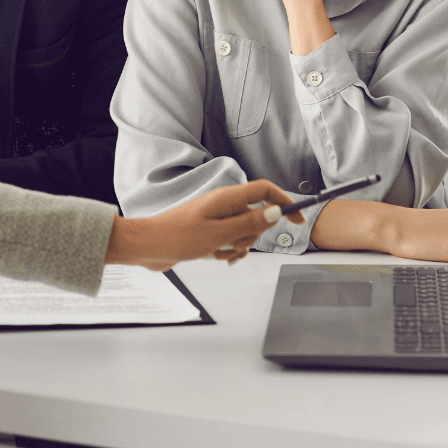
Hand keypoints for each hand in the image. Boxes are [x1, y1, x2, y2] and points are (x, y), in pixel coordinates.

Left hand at [104, 180, 305, 270]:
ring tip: (218, 252)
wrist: (149, 246)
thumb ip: (249, 223)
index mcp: (227, 198)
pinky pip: (230, 240)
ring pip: (244, 231)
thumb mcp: (219, 234)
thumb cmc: (177, 236)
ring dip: (237, 246)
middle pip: (257, 215)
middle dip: (252, 234)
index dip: (284, 202)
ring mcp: (216, 217)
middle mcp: (223, 204)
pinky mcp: (209, 230)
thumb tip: (275, 212)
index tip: (298, 219)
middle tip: (234, 244)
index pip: (265, 190)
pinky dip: (228, 250)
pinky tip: (216, 257)